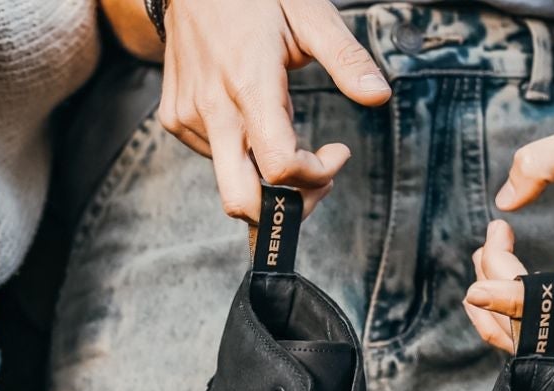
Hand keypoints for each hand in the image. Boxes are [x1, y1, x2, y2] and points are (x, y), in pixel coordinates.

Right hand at [158, 0, 391, 221]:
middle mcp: (214, 109)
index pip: (280, 166)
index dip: (315, 176)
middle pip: (241, 201)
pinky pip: (213, 159)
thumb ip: (346, 59)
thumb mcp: (310, 14)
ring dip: (265, 174)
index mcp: (250, 83)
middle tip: (315, 180)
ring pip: (231, 181)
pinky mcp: (175, 119)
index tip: (337, 153)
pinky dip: (241, 153)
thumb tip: (379, 95)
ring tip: (285, 127)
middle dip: (284, 208)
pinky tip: (252, 117)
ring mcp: (188, 117)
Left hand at [463, 123, 553, 351]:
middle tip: (496, 231)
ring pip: (525, 331)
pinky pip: (529, 333)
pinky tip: (492, 270)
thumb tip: (505, 203)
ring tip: (491, 246)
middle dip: (495, 276)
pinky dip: (499, 309)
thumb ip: (542, 161)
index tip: (475, 291)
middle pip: (532, 313)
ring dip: (493, 295)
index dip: (515, 298)